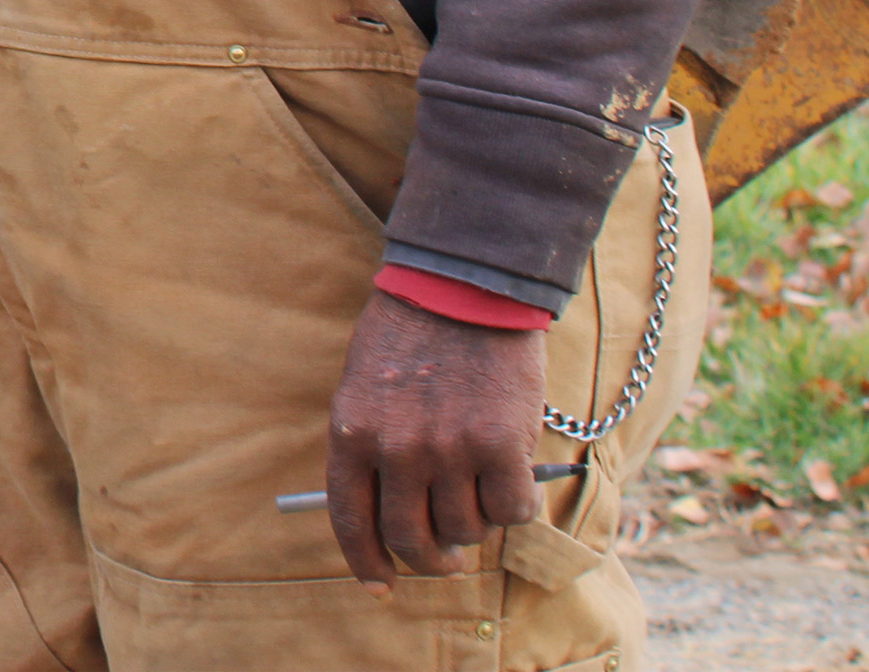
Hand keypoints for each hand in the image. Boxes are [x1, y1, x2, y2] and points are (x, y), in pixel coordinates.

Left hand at [320, 289, 549, 591]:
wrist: (463, 283)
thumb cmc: (411, 331)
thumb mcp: (365, 385)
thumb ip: (372, 447)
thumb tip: (393, 517)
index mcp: (352, 433)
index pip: (351, 522)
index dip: (367, 563)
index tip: (381, 584)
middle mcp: (396, 449)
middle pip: (412, 539)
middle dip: (432, 558)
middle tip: (448, 555)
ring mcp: (448, 450)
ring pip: (466, 529)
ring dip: (476, 525)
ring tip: (481, 493)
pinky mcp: (501, 445)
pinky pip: (512, 511)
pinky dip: (516, 507)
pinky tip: (514, 481)